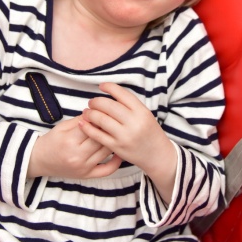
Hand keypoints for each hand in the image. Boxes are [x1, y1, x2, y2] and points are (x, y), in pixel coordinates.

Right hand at [27, 116, 121, 178]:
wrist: (39, 160)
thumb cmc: (51, 141)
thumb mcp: (62, 126)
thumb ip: (80, 119)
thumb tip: (98, 112)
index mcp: (70, 141)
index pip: (92, 126)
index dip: (100, 117)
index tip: (106, 112)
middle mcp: (78, 156)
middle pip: (101, 138)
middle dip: (108, 127)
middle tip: (114, 120)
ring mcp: (84, 167)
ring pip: (106, 151)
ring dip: (113, 140)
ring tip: (117, 132)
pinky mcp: (87, 175)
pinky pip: (107, 170)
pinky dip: (116, 162)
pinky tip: (119, 152)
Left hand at [80, 82, 176, 201]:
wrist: (157, 155)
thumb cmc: (150, 132)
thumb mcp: (145, 115)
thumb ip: (130, 105)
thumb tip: (109, 94)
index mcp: (142, 111)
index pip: (122, 94)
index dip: (109, 87)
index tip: (102, 86)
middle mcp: (134, 122)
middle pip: (108, 106)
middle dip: (96, 102)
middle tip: (91, 103)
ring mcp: (125, 136)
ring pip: (101, 119)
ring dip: (90, 114)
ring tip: (87, 112)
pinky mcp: (117, 147)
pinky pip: (97, 135)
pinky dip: (87, 128)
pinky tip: (83, 123)